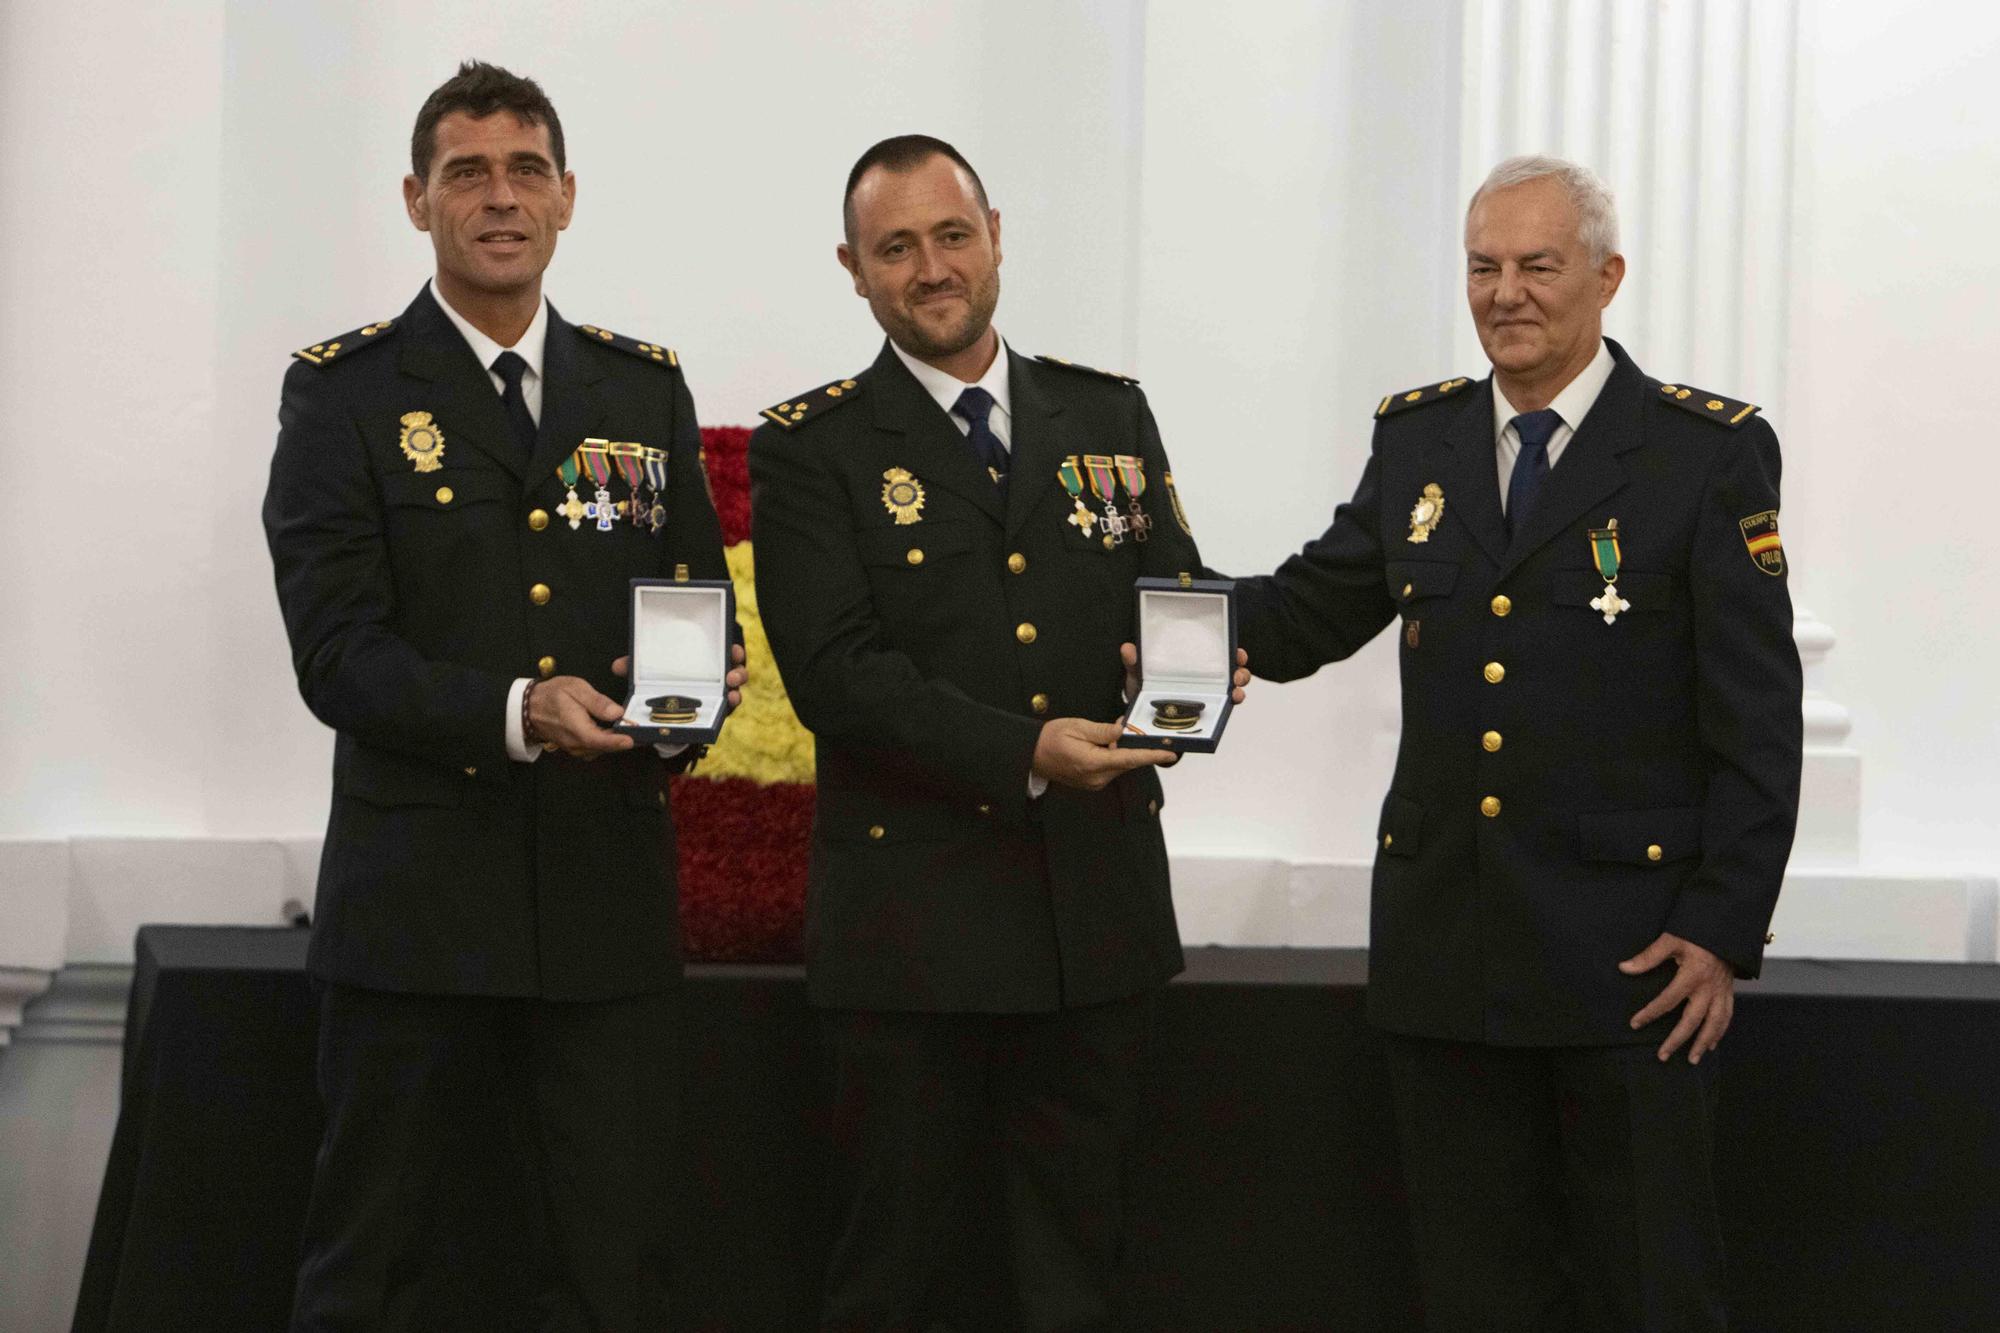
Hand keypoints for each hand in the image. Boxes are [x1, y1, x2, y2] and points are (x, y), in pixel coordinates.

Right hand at [529, 676, 633, 759]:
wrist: (530, 707)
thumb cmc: (551, 695)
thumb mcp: (575, 689)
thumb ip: (597, 702)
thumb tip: (617, 712)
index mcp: (576, 729)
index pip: (600, 741)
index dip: (618, 742)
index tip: (634, 740)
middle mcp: (575, 743)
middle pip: (604, 747)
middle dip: (622, 741)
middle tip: (639, 731)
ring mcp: (574, 748)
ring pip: (600, 750)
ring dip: (613, 742)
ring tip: (627, 730)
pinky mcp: (575, 747)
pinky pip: (593, 749)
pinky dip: (604, 743)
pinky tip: (612, 732)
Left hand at [612, 643, 748, 707]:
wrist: (664, 711)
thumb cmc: (663, 682)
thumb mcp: (651, 672)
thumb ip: (636, 667)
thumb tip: (618, 666)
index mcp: (707, 663)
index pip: (726, 653)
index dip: (734, 651)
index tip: (733, 650)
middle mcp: (718, 679)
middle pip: (737, 672)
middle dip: (739, 672)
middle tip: (731, 676)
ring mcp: (718, 697)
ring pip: (735, 692)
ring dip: (736, 692)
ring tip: (731, 694)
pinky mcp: (715, 714)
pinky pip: (726, 711)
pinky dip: (728, 708)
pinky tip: (726, 706)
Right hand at [1031, 718, 1175, 790]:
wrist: (1030, 755)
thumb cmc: (1051, 738)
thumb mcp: (1077, 727)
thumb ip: (1103, 731)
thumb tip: (1124, 730)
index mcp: (1093, 763)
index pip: (1129, 759)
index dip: (1152, 756)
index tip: (1170, 753)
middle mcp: (1097, 778)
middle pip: (1127, 763)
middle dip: (1136, 747)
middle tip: (1142, 731)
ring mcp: (1095, 783)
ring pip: (1120, 766)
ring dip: (1123, 751)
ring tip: (1113, 735)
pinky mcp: (1093, 783)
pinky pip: (1111, 769)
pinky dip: (1114, 757)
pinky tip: (1106, 745)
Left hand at [1118, 644, 1251, 704]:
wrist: (1142, 720)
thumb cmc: (1145, 691)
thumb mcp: (1139, 674)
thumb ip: (1134, 662)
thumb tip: (1128, 648)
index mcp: (1194, 664)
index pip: (1218, 654)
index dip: (1232, 652)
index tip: (1236, 652)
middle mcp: (1206, 679)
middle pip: (1233, 671)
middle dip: (1241, 671)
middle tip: (1236, 674)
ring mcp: (1209, 696)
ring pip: (1234, 689)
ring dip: (1239, 689)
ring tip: (1235, 691)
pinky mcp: (1208, 713)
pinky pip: (1225, 709)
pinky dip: (1231, 705)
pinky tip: (1231, 702)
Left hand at [1620, 933, 1734, 1062]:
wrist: (1725, 929)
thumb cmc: (1696, 933)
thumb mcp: (1670, 940)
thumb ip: (1648, 957)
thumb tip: (1624, 968)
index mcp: (1692, 975)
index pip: (1668, 1000)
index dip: (1650, 1013)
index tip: (1635, 1023)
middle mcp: (1708, 988)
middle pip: (1692, 1020)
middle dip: (1677, 1040)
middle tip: (1663, 1055)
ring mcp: (1721, 992)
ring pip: (1714, 1024)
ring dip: (1702, 1043)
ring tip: (1692, 1059)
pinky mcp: (1728, 992)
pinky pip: (1727, 1016)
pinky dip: (1719, 1032)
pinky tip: (1711, 1044)